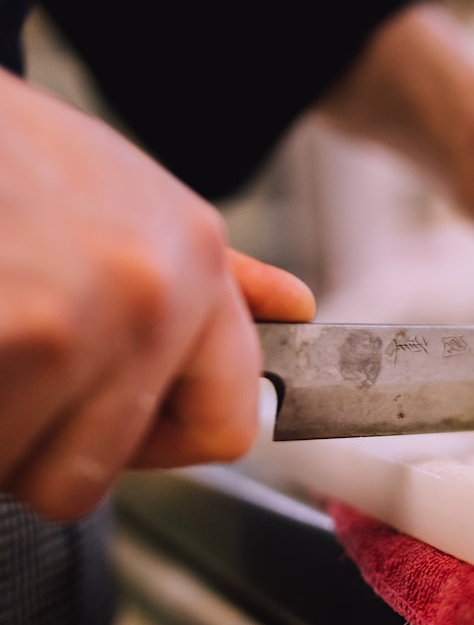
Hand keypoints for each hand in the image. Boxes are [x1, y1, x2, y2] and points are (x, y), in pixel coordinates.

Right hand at [0, 70, 314, 519]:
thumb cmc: (12, 153)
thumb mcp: (133, 198)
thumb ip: (216, 275)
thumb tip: (292, 308)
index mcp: (197, 263)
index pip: (227, 426)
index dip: (162, 444)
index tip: (118, 427)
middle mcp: (152, 298)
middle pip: (96, 471)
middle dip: (41, 439)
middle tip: (11, 362)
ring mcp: (69, 326)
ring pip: (26, 470)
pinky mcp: (5, 338)